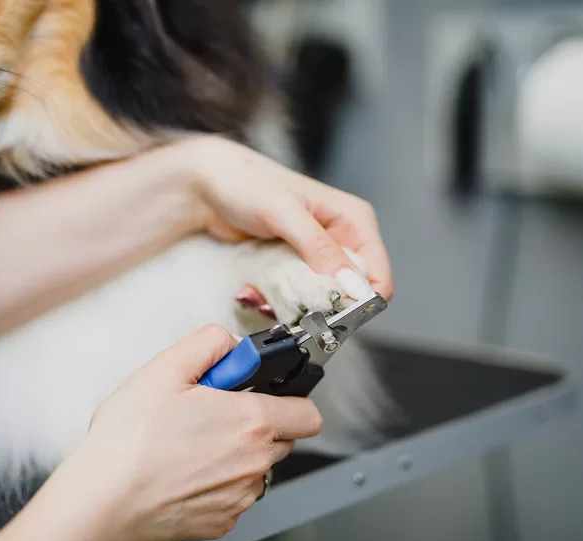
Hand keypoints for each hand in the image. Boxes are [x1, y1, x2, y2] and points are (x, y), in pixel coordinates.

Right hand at [76, 324, 322, 540]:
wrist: (103, 501)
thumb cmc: (128, 442)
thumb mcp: (165, 369)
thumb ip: (209, 343)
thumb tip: (230, 343)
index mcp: (250, 422)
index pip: (307, 412)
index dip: (288, 397)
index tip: (261, 392)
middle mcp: (254, 463)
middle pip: (281, 438)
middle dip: (254, 422)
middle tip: (210, 413)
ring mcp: (240, 496)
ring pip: (255, 467)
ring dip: (234, 453)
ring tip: (188, 443)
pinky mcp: (223, 521)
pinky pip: (233, 494)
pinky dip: (216, 482)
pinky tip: (181, 471)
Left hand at [176, 135, 393, 300]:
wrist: (206, 184)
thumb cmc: (245, 182)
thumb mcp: (284, 212)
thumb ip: (318, 248)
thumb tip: (350, 284)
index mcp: (353, 221)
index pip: (376, 277)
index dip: (358, 302)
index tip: (329, 315)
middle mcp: (338, 241)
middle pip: (347, 296)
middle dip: (319, 308)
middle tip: (289, 307)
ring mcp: (313, 258)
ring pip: (317, 303)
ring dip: (291, 307)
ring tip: (262, 296)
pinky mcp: (289, 269)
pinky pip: (292, 300)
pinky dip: (273, 302)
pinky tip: (253, 292)